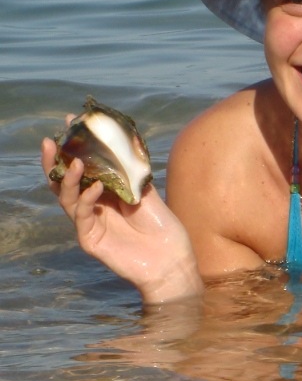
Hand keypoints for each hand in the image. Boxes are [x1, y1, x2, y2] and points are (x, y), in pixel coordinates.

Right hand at [42, 136, 203, 304]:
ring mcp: (90, 224)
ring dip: (70, 179)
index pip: (83, 167)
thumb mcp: (147, 190)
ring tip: (75, 161)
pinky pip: (82, 217)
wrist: (171, 257)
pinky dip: (87, 200)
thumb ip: (133, 170)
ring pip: (68, 198)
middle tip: (51, 141)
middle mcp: (93, 206)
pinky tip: (96, 187)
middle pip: (65, 182)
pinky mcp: (91, 241)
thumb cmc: (162, 225)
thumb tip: (125, 139)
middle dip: (56, 161)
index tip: (70, 122)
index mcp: (105, 192)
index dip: (75, 147)